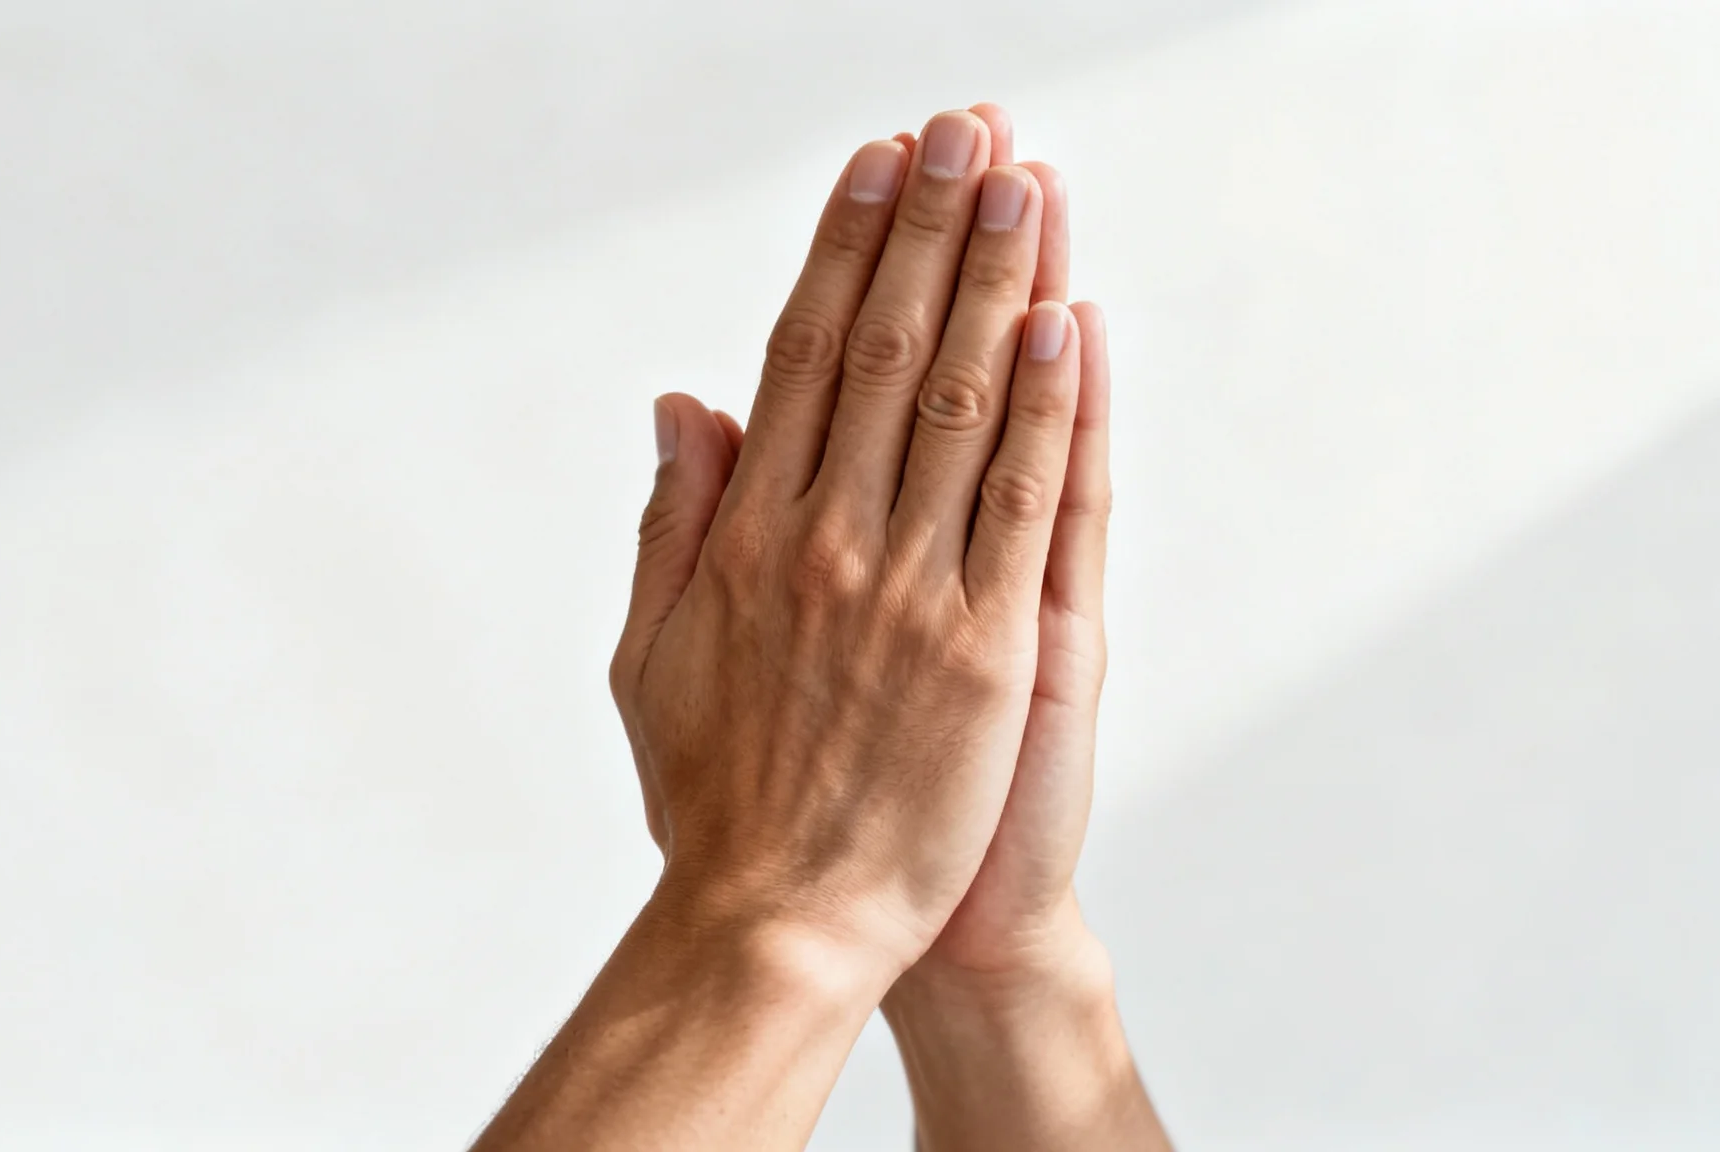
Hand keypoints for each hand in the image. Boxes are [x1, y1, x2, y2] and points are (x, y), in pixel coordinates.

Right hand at [610, 109, 1081, 981]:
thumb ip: (670, 520)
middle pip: (890, 349)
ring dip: (997, 281)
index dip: (847, 249)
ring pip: (963, 400)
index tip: (878, 162)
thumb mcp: (650, 654)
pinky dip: (1052, 405)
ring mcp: (912, 588)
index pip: (806, 355)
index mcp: (748, 535)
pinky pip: (1027, 501)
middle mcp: (828, 540)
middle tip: (966, 127)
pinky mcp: (988, 646)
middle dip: (930, 227)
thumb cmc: (714, 798)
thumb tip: (681, 402)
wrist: (781, 923)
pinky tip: (1070, 318)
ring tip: (1025, 180)